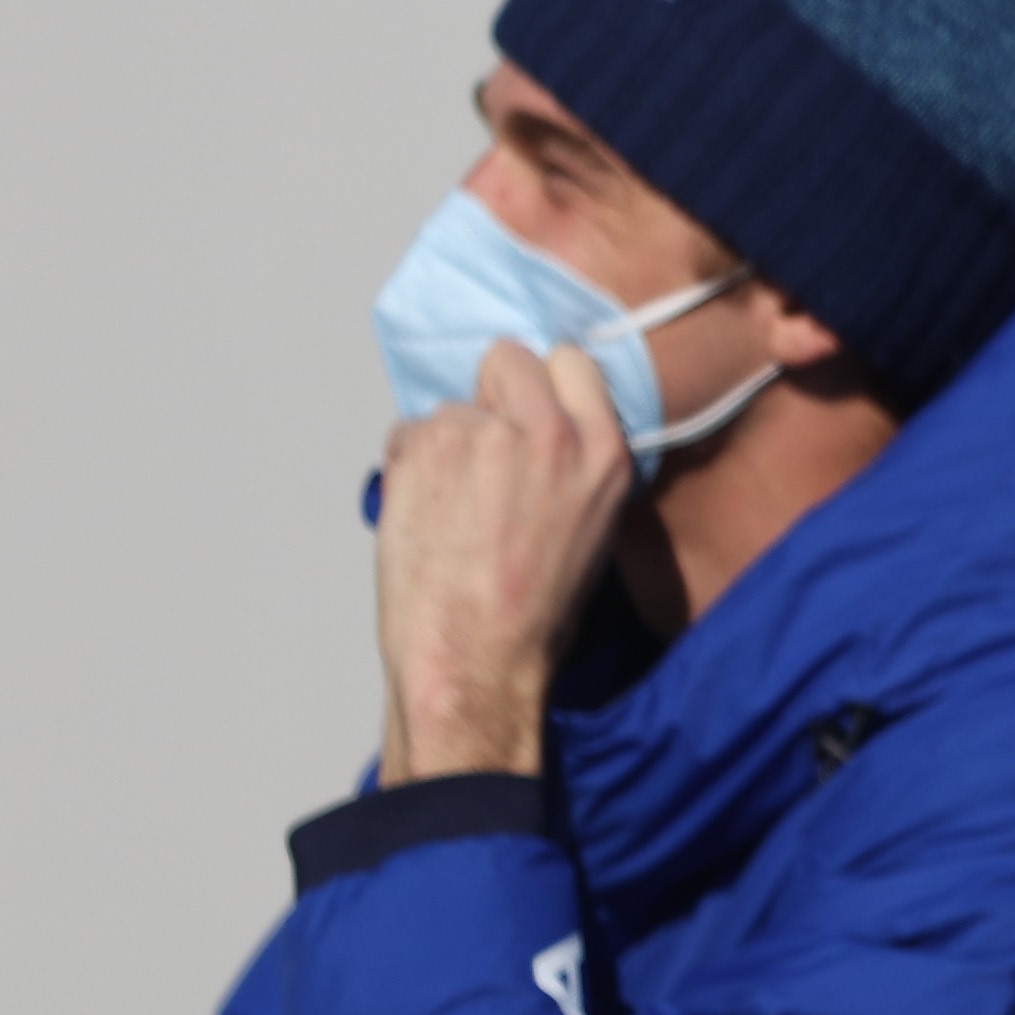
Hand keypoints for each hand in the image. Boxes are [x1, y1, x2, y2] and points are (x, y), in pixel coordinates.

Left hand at [374, 341, 632, 783]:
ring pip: (452, 406)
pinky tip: (426, 514)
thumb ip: (574, 462)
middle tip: (485, 452)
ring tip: (454, 507)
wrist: (475, 655)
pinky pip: (410, 431)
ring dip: (447, 443)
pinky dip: (411, 465)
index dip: (543, 385)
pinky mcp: (425, 445)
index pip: (570, 361)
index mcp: (604, 452)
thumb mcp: (594, 526)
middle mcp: (549, 431)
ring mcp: (482, 432)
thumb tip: (535, 425)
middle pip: (508, 358)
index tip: (530, 414)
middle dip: (492, 394)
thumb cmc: (536, 611)